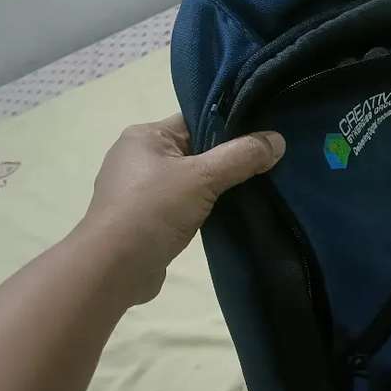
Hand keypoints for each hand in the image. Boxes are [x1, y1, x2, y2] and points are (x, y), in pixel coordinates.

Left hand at [76, 115, 284, 303]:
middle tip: (268, 164)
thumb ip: (241, 156)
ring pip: (191, 180)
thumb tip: (278, 140)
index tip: (264, 137)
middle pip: (196, 150)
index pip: (195, 121)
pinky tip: (229, 215)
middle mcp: (139, 158)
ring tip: (256, 189)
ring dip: (217, 188)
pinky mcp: (146, 220)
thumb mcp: (202, 177)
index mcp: (145, 136)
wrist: (113, 269)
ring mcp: (140, 191)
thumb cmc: (152, 211)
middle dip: (228, 159)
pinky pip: (183, 205)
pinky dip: (204, 208)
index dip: (230, 127)